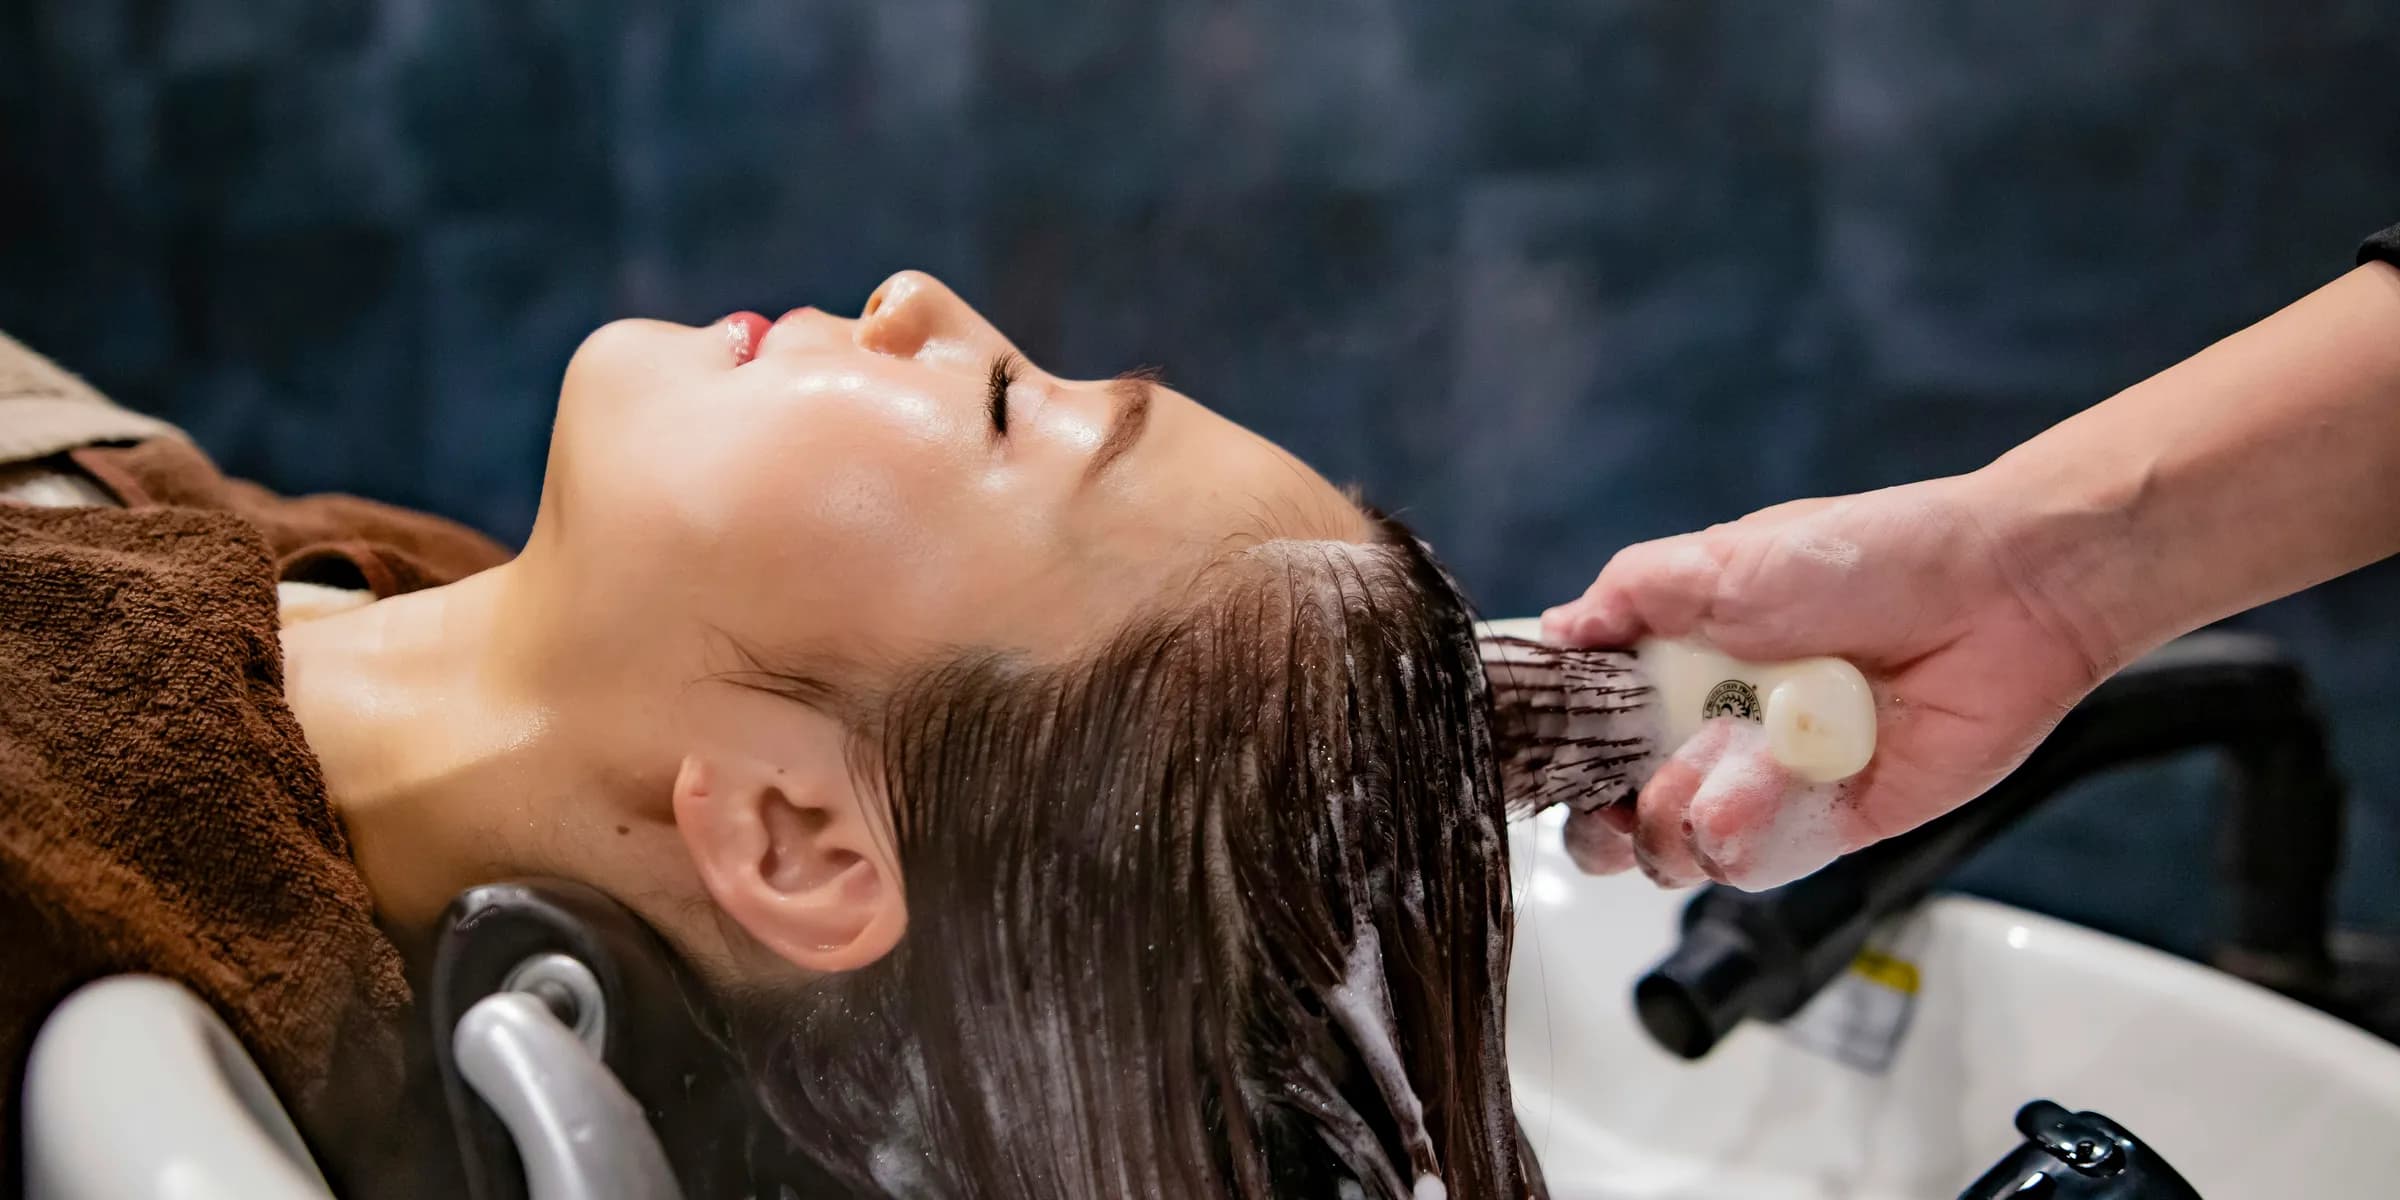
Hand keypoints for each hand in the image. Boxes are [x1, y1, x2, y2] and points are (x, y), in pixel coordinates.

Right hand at [1541, 474, 2111, 888]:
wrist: (1998, 596)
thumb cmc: (1869, 556)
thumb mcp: (1720, 557)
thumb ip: (1628, 593)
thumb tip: (1555, 631)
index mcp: (1676, 665)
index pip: (1585, 734)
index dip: (1559, 756)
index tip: (1551, 754)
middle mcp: (1710, 732)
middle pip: (1612, 820)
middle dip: (1599, 824)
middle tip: (1616, 796)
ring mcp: (1763, 786)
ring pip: (1673, 854)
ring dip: (1676, 818)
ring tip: (1722, 759)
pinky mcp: (1824, 828)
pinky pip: (1754, 864)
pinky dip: (1749, 833)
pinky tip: (1779, 778)